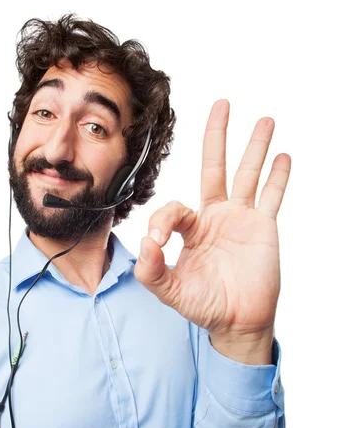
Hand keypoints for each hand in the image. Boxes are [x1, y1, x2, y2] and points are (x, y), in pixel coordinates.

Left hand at [134, 99, 290, 339]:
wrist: (237, 322)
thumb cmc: (204, 306)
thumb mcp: (170, 291)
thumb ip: (151, 270)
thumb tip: (145, 243)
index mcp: (190, 230)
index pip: (174, 208)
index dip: (163, 220)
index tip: (160, 241)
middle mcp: (215, 217)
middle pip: (214, 168)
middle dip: (217, 136)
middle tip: (221, 104)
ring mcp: (241, 219)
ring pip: (248, 175)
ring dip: (255, 147)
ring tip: (264, 119)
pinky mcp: (263, 227)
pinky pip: (272, 197)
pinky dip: (278, 178)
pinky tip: (282, 156)